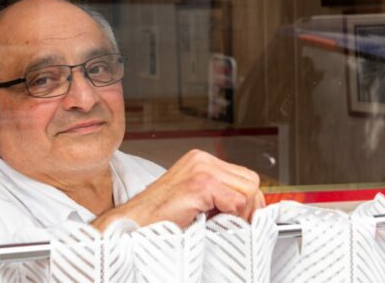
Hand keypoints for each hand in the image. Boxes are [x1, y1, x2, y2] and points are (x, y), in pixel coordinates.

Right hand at [92, 150, 264, 230]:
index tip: (238, 218)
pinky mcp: (199, 184)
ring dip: (240, 212)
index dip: (247, 201)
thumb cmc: (159, 217)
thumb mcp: (194, 200)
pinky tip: (210, 220)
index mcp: (201, 161)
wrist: (133, 223)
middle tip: (230, 223)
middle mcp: (202, 160)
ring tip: (218, 222)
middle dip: (247, 207)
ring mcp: (201, 169)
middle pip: (251, 181)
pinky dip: (229, 216)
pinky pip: (236, 201)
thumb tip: (251, 208)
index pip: (244, 176)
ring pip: (248, 190)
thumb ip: (219, 196)